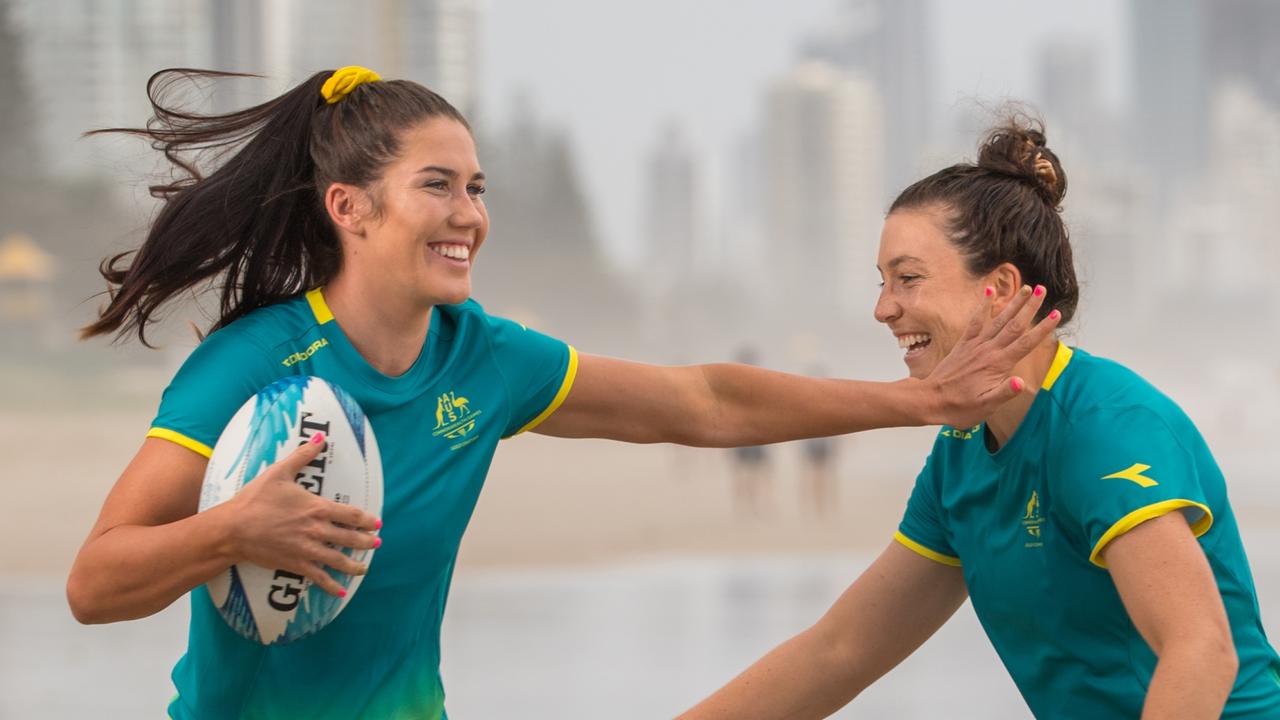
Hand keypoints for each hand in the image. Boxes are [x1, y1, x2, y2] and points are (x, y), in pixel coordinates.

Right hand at [223, 432, 381, 596]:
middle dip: (366, 542)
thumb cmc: (255, 499)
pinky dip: (331, 586)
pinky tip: (340, 592)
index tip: (376, 524)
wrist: (233, 528)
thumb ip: (303, 456)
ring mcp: (308, 550)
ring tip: (364, 568)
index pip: (351, 515)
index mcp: (317, 508)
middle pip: (350, 538)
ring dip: (355, 565)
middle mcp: (317, 530)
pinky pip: (319, 577)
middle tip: (376, 544)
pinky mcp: (295, 564)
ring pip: (339, 560)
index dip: (367, 520)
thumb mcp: (279, 472)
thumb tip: (321, 437)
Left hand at [923, 284, 1060, 427]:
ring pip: (998, 319)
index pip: (1025, 343)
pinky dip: (983, 306)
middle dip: (1030, 307)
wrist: (930, 400)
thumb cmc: (960, 407)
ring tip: (1025, 286)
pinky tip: (989, 291)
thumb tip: (1021, 382)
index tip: (1056, 314)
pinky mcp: (964, 344)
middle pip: (1014, 325)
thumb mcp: (986, 406)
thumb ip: (1004, 393)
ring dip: (1012, 303)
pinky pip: (975, 321)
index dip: (1042, 329)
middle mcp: (988, 350)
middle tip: (1042, 289)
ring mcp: (975, 345)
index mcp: (998, 364)